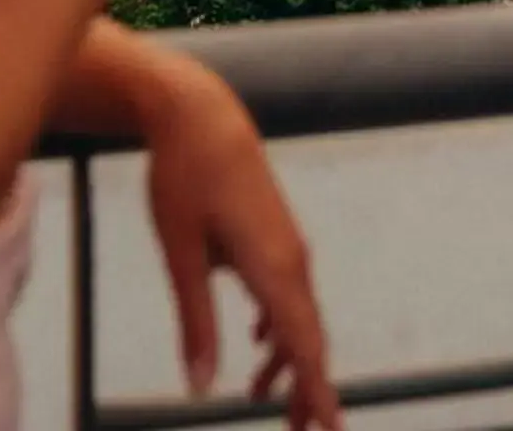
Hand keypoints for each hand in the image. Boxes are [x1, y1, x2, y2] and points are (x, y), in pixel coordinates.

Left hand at [139, 58, 341, 428]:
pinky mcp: (274, 234)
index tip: (332, 428)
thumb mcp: (181, 254)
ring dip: (287, 359)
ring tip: (267, 400)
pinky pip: (286, 291)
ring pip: (297, 316)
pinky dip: (277, 325)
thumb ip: (195, 321)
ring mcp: (286, 245)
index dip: (319, 390)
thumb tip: (201, 387)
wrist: (201, 114)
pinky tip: (257, 341)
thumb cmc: (185, 179)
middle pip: (308, 338)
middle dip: (307, 387)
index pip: (304, 345)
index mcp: (273, 268)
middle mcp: (291, 260)